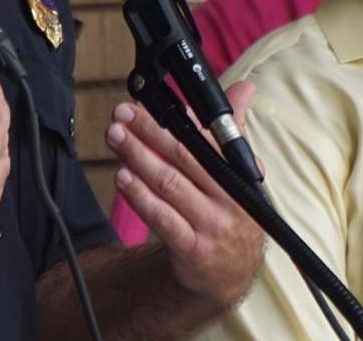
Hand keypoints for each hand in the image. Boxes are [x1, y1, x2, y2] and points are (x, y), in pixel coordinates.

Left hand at [105, 81, 264, 315]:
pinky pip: (162, 218)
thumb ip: (233, 130)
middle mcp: (230, 198)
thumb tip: (245, 88)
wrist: (230, 274)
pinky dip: (140, 196)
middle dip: (148, 131)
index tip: (149, 102)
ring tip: (116, 138)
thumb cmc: (230, 212)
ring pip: (169, 184)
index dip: (177, 118)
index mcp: (240, 174)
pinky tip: (122, 178)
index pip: (208, 138)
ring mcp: (211, 225)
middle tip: (122, 115)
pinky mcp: (192, 250)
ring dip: (139, 157)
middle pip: (183, 156)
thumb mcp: (238, 173)